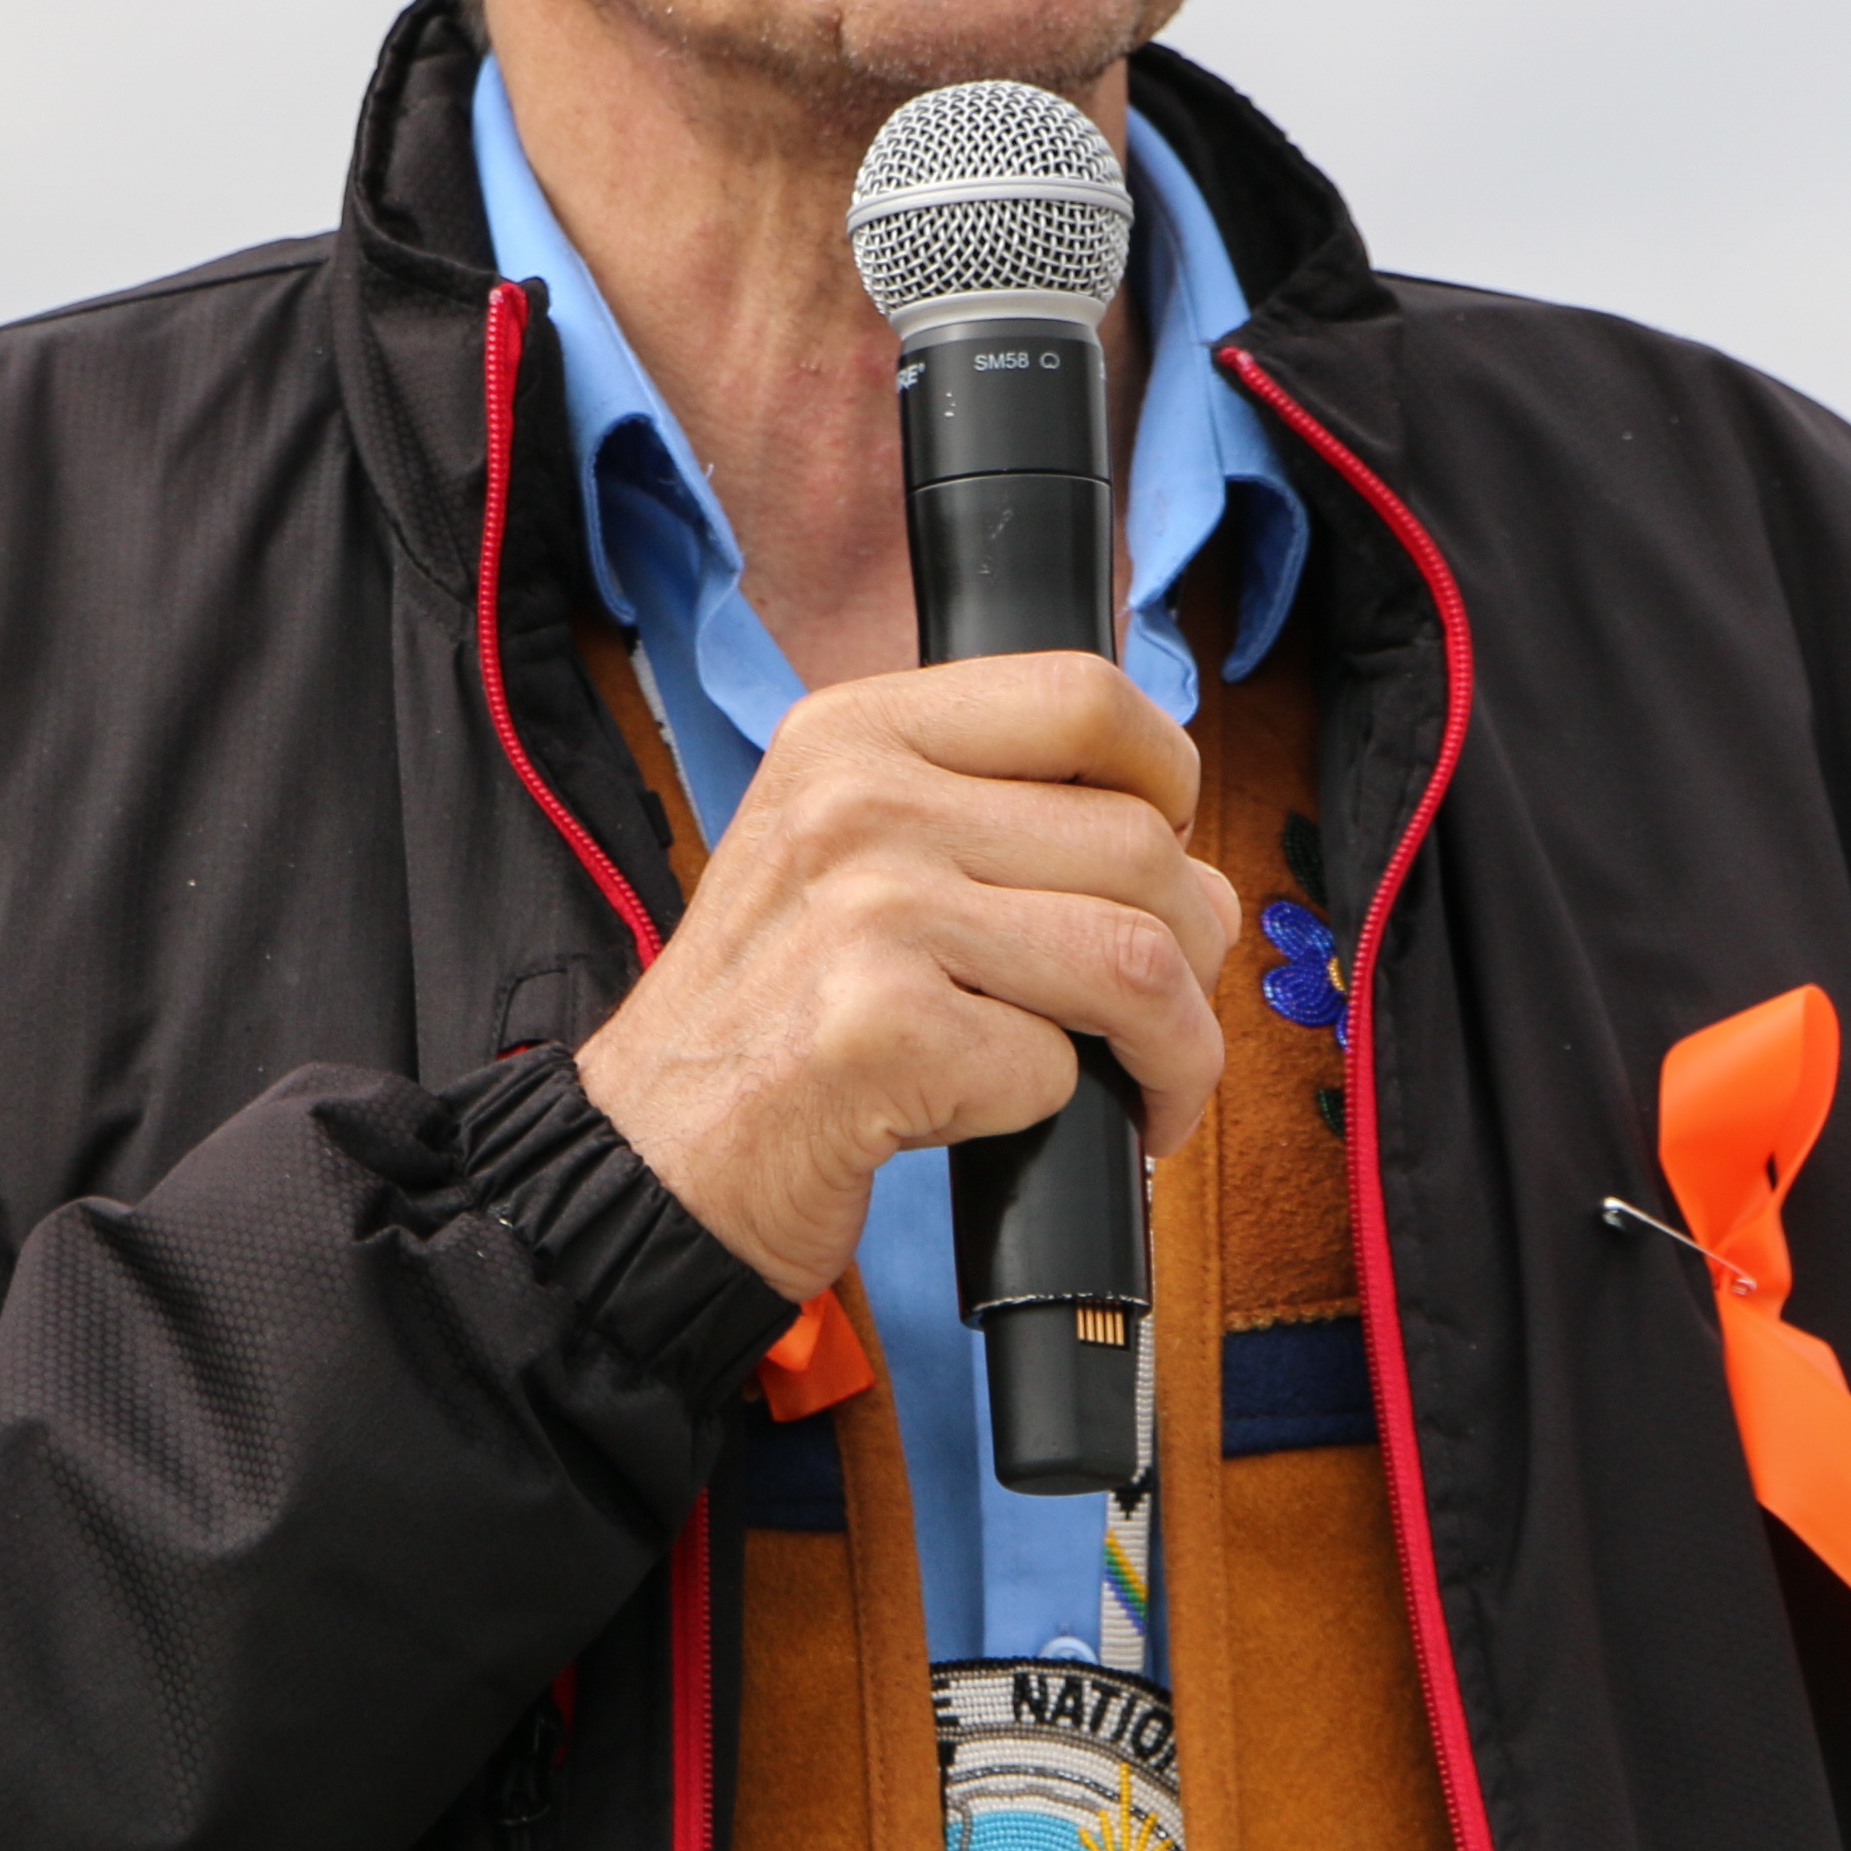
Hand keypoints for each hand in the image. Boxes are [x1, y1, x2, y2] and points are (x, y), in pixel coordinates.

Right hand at [579, 653, 1238, 1299]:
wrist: (654, 1154)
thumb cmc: (773, 1017)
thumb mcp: (846, 852)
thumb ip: (991, 817)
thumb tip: (1197, 867)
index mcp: (851, 730)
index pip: (1087, 695)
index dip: (1168, 778)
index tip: (1166, 851)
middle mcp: (858, 800)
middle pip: (1140, 843)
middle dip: (1192, 947)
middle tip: (1161, 1015)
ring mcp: (870, 910)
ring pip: (1135, 958)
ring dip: (1175, 1047)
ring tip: (1151, 1084)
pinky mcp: (883, 1028)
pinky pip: (1062, 1064)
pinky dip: (1065, 1110)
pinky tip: (1016, 1121)